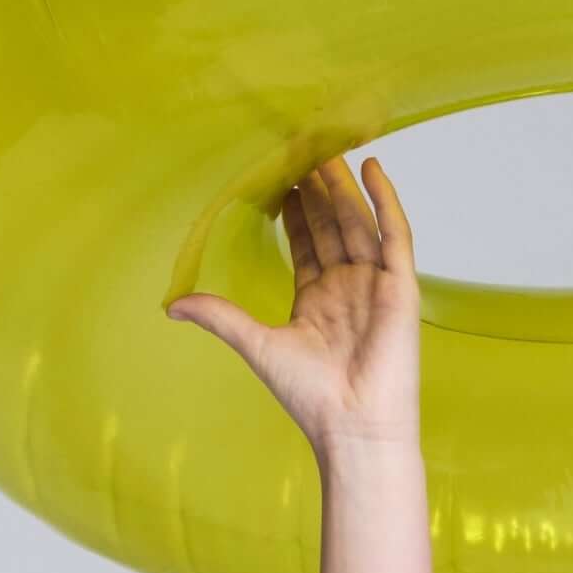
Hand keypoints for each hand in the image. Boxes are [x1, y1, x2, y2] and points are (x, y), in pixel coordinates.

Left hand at [171, 154, 420, 462]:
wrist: (354, 427)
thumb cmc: (312, 397)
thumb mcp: (256, 345)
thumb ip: (220, 317)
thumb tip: (172, 305)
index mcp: (316, 300)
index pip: (306, 241)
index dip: (295, 209)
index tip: (281, 175)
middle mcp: (347, 287)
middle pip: (331, 224)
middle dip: (317, 187)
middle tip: (301, 145)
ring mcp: (374, 285)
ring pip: (357, 221)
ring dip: (344, 185)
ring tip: (327, 146)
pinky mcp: (399, 287)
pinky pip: (395, 234)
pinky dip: (385, 201)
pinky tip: (372, 167)